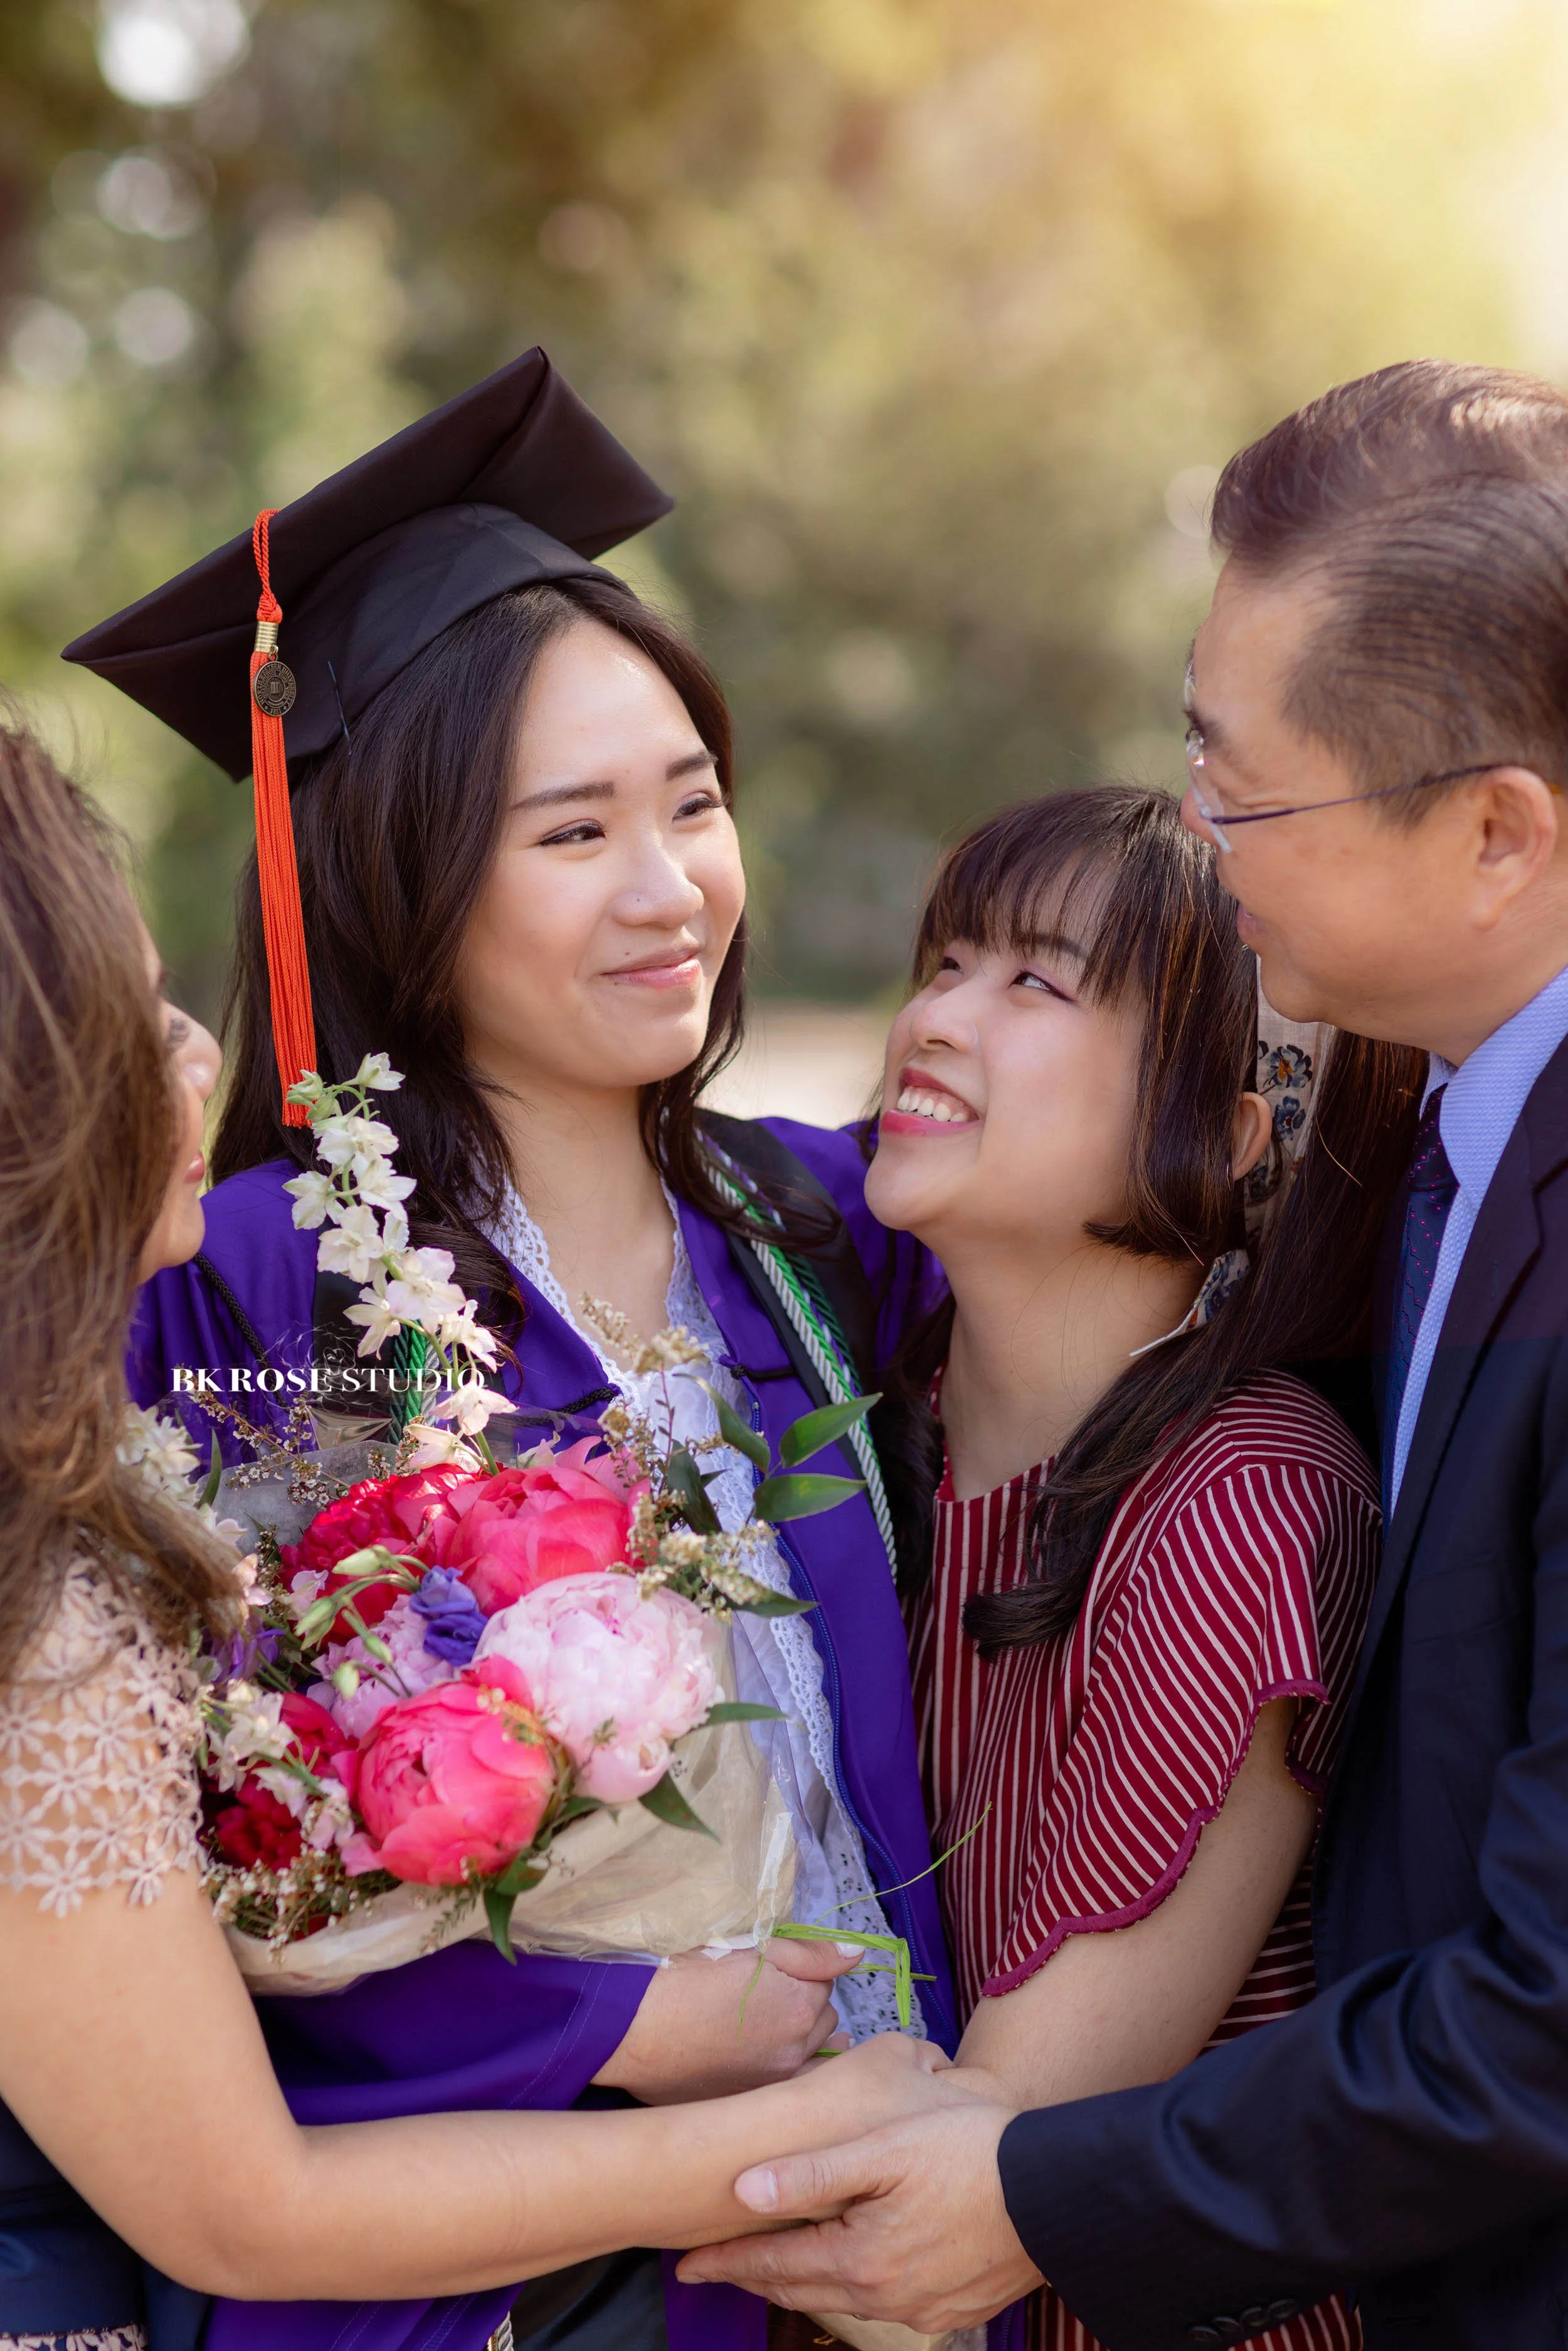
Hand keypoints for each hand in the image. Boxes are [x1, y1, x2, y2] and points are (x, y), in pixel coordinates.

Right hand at [593, 1939, 862, 2103]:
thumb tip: (858, 1953)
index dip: (797, 1969)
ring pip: (807, 2053)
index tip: (769, 1969)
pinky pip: (786, 2084)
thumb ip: (807, 1953)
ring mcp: (774, 2082)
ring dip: (794, 2040)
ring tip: (756, 2029)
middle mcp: (796, 2050)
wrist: (633, 2027)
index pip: (823, 1979)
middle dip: (802, 2005)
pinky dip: (778, 2070)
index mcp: (799, 2004)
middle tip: (761, 1996)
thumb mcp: (747, 1949)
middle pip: (821, 2019)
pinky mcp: (751, 2103)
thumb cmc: (684, 1979)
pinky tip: (752, 2060)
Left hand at [675, 2093, 1044, 2331]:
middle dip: (753, 2276)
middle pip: (802, 2287)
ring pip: (842, 2298)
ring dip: (802, 2280)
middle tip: (710, 2270)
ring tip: (771, 2266)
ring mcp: (922, 2307)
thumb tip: (743, 2189)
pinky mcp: (954, 2307)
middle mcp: (886, 2296)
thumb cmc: (971, 2155)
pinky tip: (851, 2270)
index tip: (685, 2262)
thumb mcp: (885, 2149)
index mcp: (861, 2259)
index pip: (776, 2262)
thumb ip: (812, 2172)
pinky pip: (885, 2303)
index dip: (727, 2260)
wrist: (1057, 2194)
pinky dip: (852, 2286)